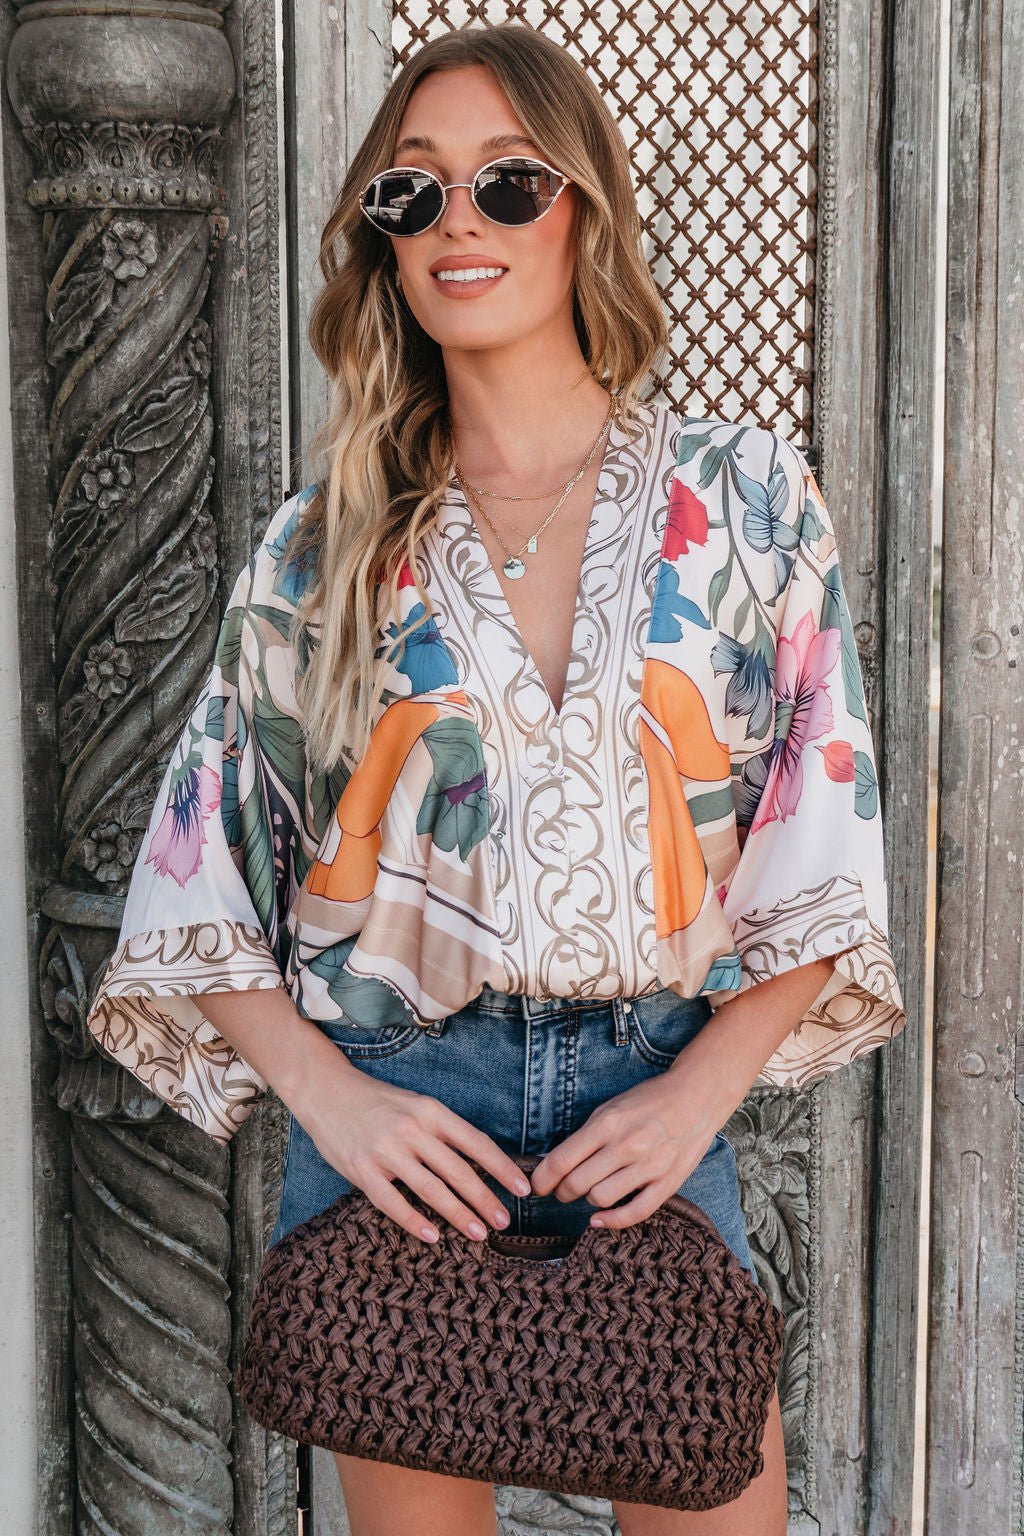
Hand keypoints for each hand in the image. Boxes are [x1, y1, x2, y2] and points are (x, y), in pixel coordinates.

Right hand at [195, 987, 531, 1246]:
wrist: (326, 1091)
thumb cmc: (378, 1101)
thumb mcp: (416, 1105)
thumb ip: (443, 1131)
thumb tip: (480, 1163)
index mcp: (430, 1110)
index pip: (475, 1142)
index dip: (502, 1167)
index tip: (523, 1188)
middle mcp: (411, 1129)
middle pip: (458, 1171)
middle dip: (485, 1199)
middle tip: (505, 1222)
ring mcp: (386, 1151)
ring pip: (431, 1189)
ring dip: (459, 1214)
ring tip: (479, 1233)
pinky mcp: (362, 1170)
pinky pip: (393, 1202)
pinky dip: (415, 1221)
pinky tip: (434, 1235)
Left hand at [526, 1068, 727, 1230]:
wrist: (696, 1098)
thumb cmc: (648, 1101)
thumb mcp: (610, 1108)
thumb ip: (586, 1136)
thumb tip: (557, 1163)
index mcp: (608, 1124)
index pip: (562, 1160)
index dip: (543, 1179)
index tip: (538, 1185)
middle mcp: (626, 1146)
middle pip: (577, 1183)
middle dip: (562, 1192)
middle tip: (561, 1191)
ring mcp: (649, 1166)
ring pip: (601, 1199)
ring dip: (587, 1200)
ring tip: (589, 1192)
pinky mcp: (668, 1183)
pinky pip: (635, 1213)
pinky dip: (612, 1221)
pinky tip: (599, 1219)